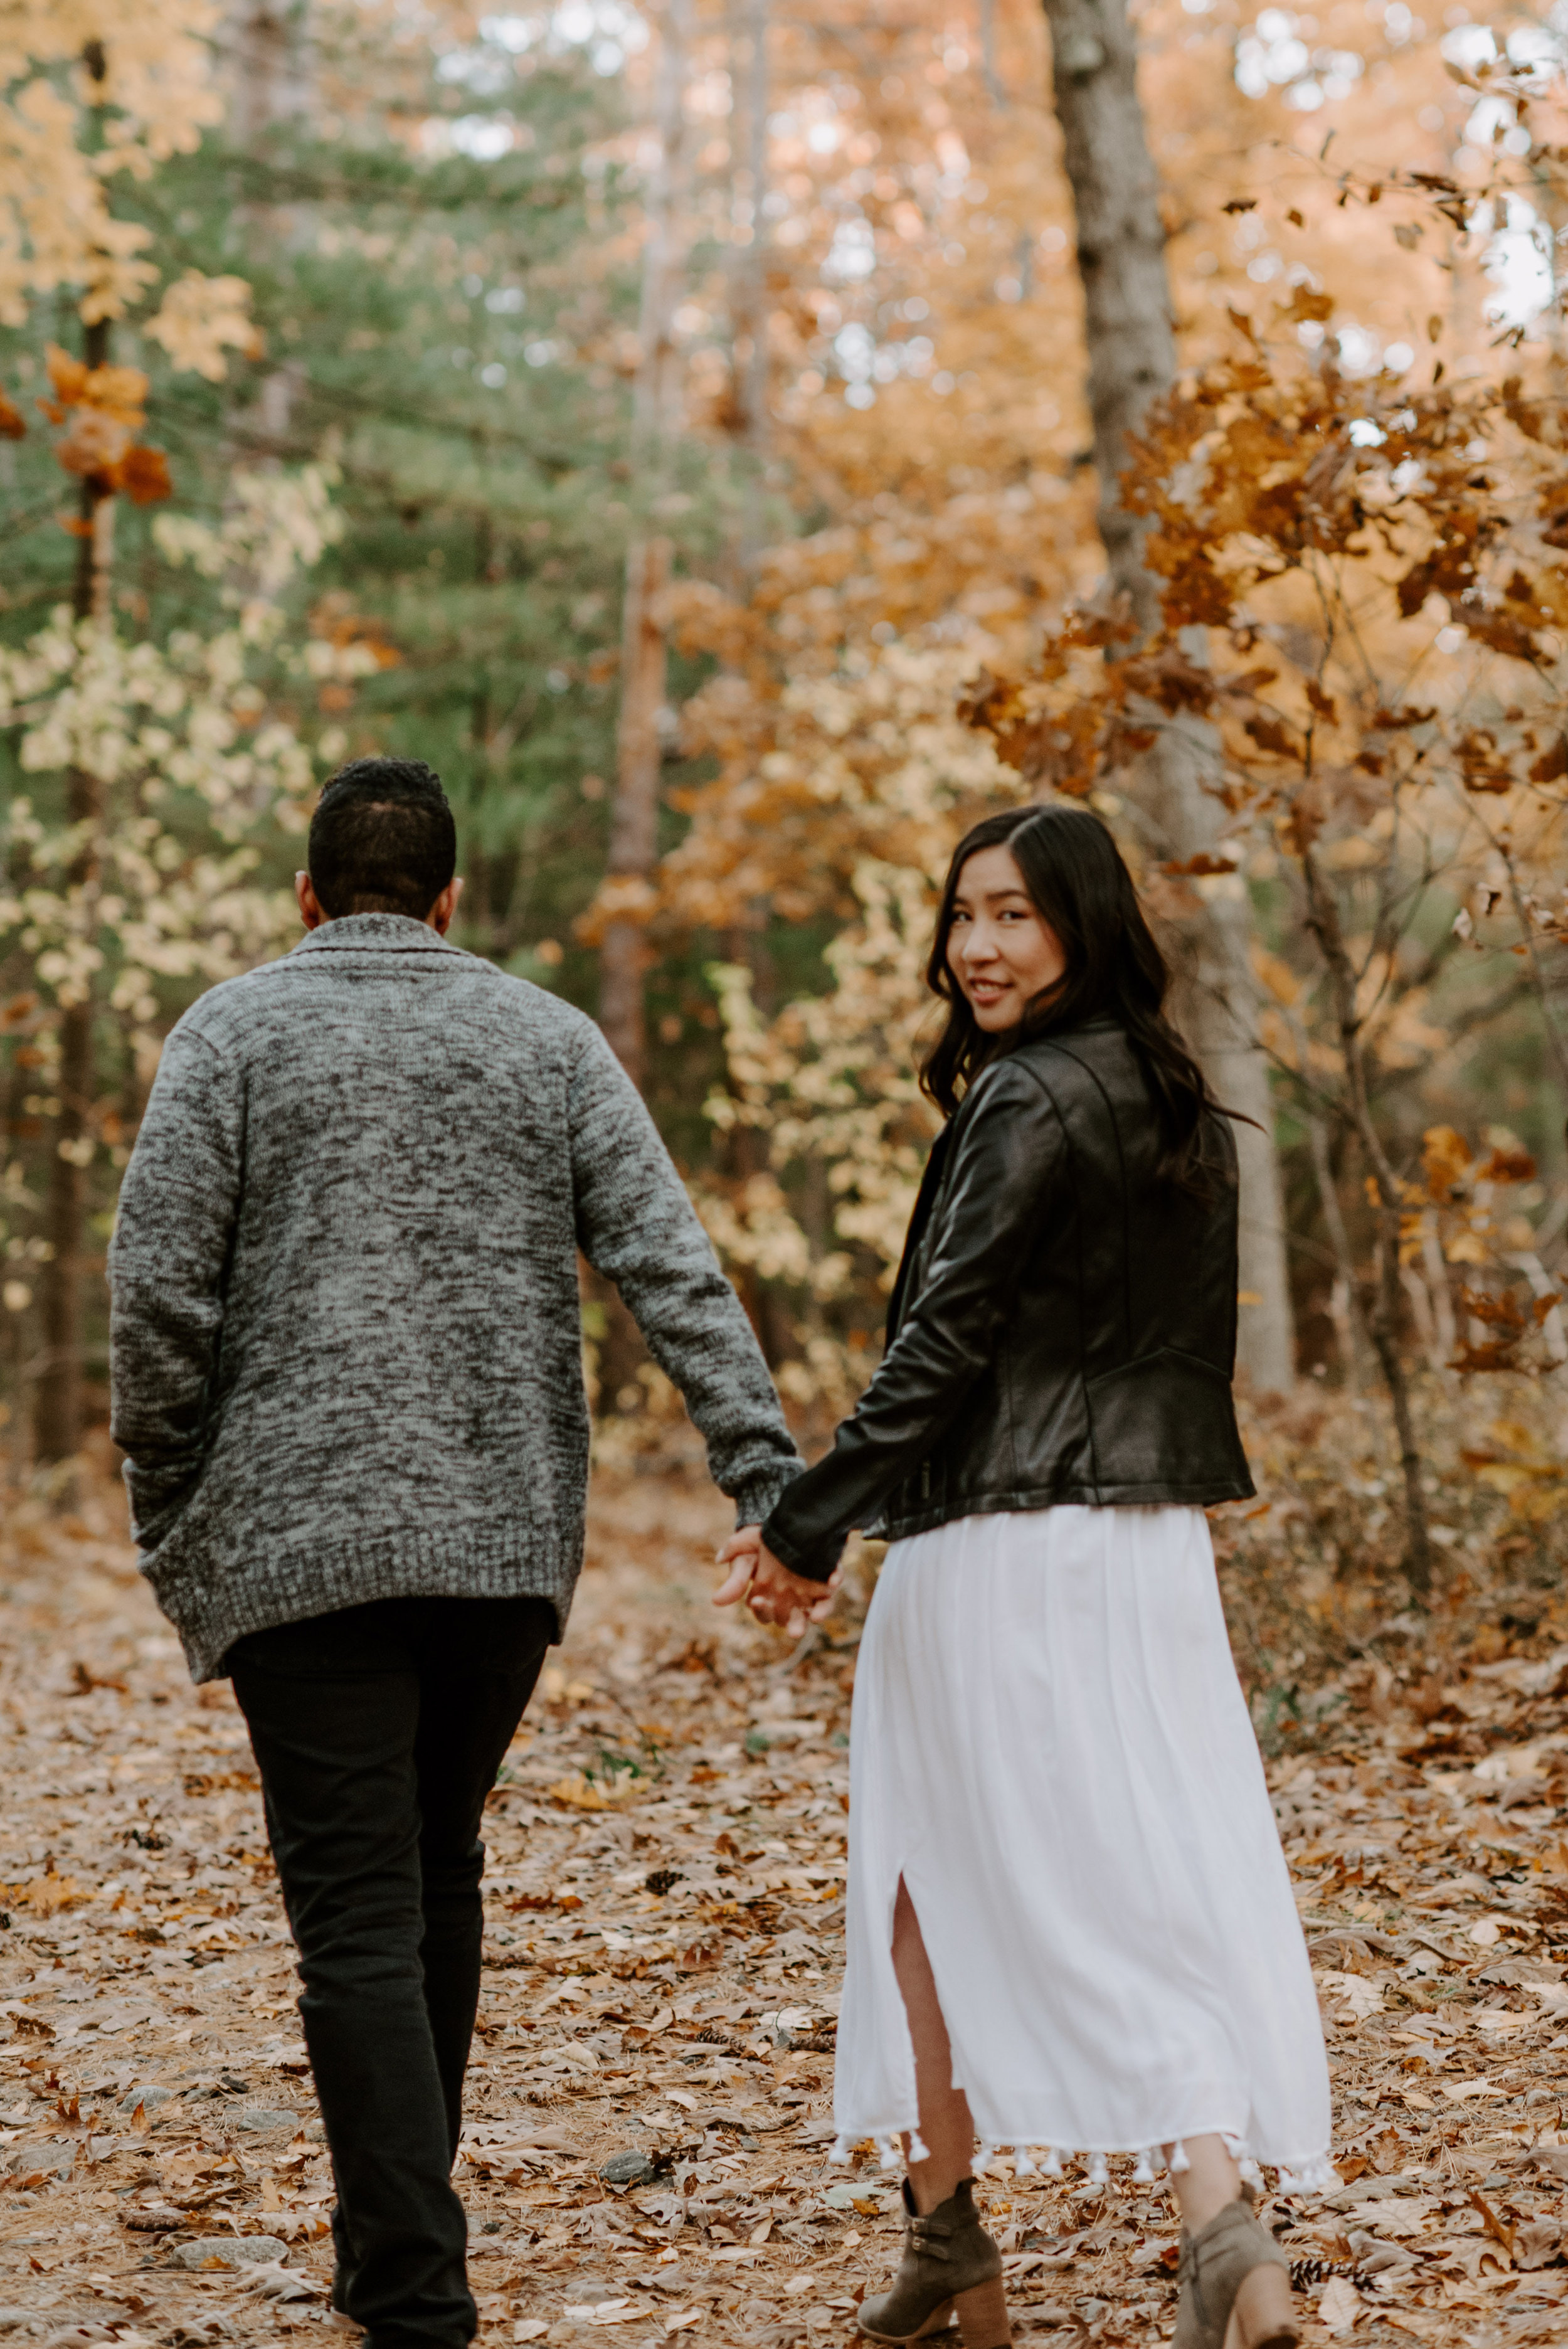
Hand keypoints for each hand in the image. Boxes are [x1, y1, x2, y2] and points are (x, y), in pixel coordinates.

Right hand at [714, 1525, 839, 1634]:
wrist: (777, 1523)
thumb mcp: (743, 1557)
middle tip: (795, 1631)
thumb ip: (735, 1580)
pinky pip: (833, 1582)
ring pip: (818, 1608)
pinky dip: (834, 1580)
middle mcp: (791, 1599)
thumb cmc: (755, 1543)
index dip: (763, 1610)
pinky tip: (832, 1578)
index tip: (759, 1600)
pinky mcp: (826, 1573)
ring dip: (820, 1613)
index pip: (765, 1613)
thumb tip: (716, 1601)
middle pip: (794, 1619)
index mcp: (768, 1599)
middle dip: (795, 1625)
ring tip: (816, 1616)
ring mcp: (811, 1589)